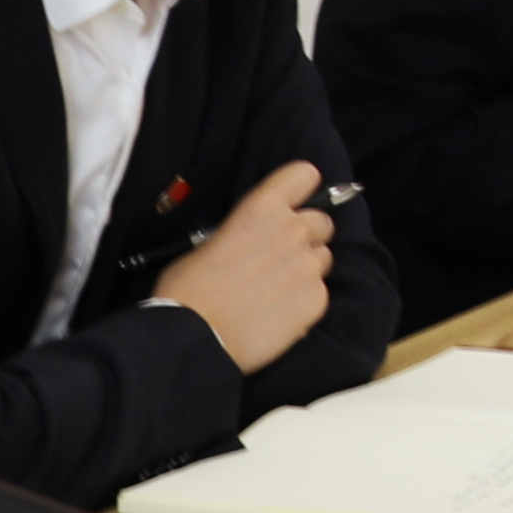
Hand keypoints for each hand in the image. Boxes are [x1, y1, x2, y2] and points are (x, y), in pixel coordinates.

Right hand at [146, 159, 337, 372]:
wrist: (195, 337)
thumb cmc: (189, 290)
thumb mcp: (209, 243)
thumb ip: (244, 232)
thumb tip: (252, 241)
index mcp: (262, 208)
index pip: (303, 175)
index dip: (301, 189)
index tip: (293, 203)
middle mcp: (293, 230)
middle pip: (321, 221)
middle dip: (306, 236)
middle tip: (280, 257)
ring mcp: (309, 266)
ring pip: (323, 258)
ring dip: (307, 268)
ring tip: (277, 289)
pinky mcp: (317, 300)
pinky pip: (320, 292)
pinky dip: (304, 300)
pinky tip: (278, 313)